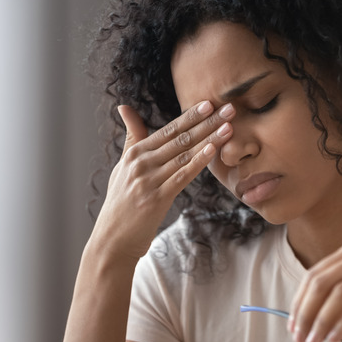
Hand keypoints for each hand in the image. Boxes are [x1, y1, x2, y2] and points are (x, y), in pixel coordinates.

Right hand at [89, 101, 235, 260]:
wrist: (112, 240)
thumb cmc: (121, 202)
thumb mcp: (122, 166)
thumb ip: (132, 137)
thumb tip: (124, 107)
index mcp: (135, 153)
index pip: (169, 129)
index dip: (191, 115)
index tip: (210, 102)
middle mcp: (141, 163)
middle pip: (180, 138)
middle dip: (207, 122)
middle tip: (229, 108)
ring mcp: (149, 180)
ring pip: (184, 154)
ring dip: (209, 138)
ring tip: (229, 126)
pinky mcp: (157, 198)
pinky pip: (182, 176)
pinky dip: (198, 161)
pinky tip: (213, 150)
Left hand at [287, 238, 341, 341]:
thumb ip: (340, 287)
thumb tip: (306, 313)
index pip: (315, 274)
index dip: (299, 301)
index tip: (292, 325)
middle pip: (323, 283)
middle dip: (306, 312)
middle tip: (299, 336)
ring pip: (340, 294)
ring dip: (323, 320)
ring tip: (315, 341)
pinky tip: (335, 337)